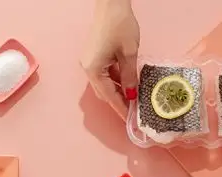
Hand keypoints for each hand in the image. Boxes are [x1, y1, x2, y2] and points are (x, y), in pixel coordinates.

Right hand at [81, 0, 140, 119]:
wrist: (110, 4)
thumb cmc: (120, 26)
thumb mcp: (129, 54)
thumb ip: (129, 76)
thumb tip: (131, 95)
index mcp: (93, 69)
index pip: (109, 95)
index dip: (121, 108)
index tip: (131, 120)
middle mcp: (87, 68)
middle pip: (104, 92)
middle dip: (118, 101)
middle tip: (134, 111)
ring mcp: (88, 62)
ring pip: (104, 84)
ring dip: (117, 91)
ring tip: (133, 98)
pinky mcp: (93, 56)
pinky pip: (103, 74)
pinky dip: (114, 81)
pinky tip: (127, 83)